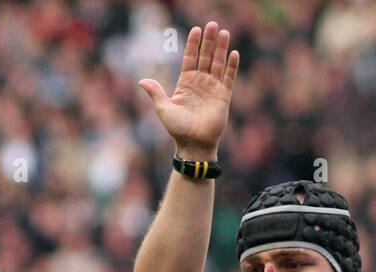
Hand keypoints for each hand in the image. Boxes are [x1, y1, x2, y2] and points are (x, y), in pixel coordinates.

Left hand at [138, 21, 238, 158]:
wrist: (193, 144)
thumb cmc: (177, 128)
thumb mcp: (163, 109)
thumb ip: (156, 93)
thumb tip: (142, 81)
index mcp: (186, 83)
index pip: (190, 58)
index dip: (193, 44)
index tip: (196, 30)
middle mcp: (200, 83)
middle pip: (206, 56)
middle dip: (209, 41)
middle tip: (213, 24)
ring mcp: (213, 88)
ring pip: (218, 64)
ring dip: (221, 49)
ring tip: (225, 33)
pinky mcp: (223, 97)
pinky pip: (229, 78)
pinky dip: (232, 67)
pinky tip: (234, 54)